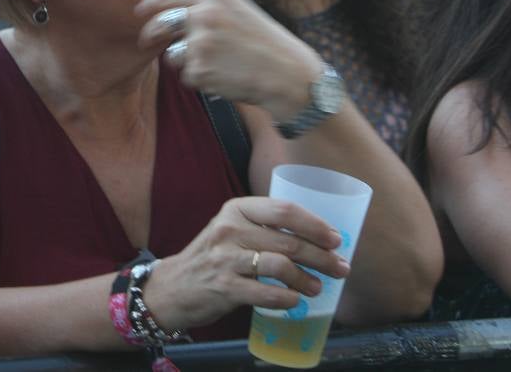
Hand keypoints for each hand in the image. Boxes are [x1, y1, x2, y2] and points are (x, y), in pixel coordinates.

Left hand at [135, 0, 321, 122]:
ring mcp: (201, 41)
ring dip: (186, 62)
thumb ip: (207, 4)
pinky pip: (186, 76)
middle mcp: (205, 13)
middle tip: (145, 40)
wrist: (288, 74)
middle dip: (148, 34)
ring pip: (172, 54)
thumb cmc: (264, 43)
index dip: (149, 4)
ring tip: (218, 64)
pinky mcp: (200, 69)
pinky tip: (224, 76)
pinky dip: (200, 80)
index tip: (139, 11)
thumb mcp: (238, 9)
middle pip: (158, 23)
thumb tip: (169, 7)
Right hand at [140, 196, 347, 332]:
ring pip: (280, 265)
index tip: (335, 238)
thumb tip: (313, 238)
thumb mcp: (231, 230)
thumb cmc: (210, 257)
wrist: (171, 287)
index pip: (284, 209)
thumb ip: (263, 229)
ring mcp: (225, 258)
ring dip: (306, 278)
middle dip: (321, 256)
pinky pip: (264, 292)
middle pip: (288, 240)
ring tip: (317, 287)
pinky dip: (286, 298)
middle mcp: (231, 229)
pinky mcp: (223, 287)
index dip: (315, 224)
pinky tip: (295, 301)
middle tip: (340, 268)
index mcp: (237, 209)